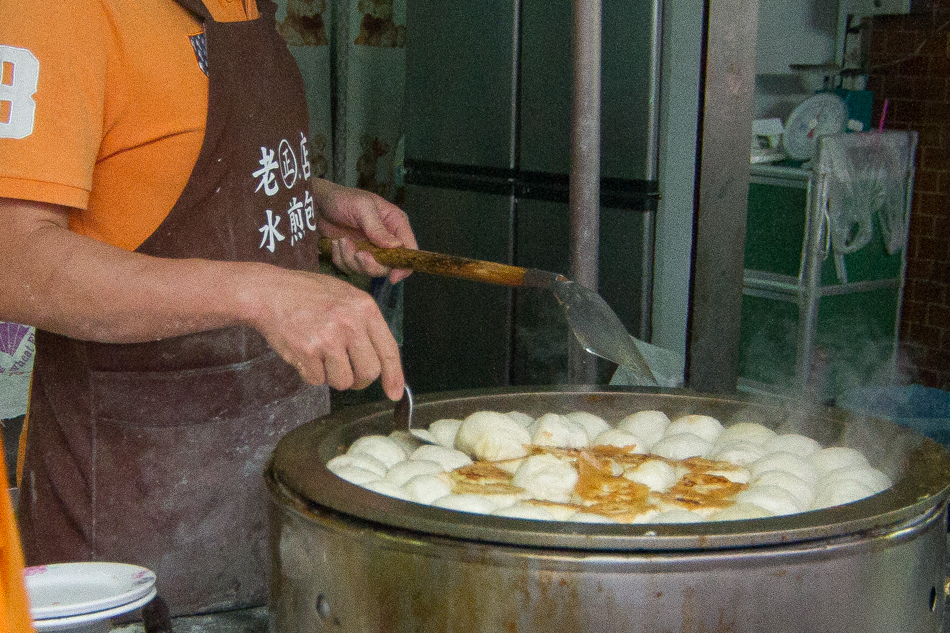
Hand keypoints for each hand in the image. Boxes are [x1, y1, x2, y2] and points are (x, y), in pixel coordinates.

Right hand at [244, 264, 403, 399]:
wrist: (269, 292)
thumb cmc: (308, 294)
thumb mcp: (346, 297)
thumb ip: (365, 324)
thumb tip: (382, 361)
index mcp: (365, 308)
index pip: (388, 350)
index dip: (394, 376)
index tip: (394, 393)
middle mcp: (350, 323)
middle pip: (369, 372)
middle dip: (359, 380)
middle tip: (347, 372)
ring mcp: (328, 338)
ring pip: (343, 381)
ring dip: (333, 376)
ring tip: (321, 356)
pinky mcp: (307, 351)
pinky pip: (318, 380)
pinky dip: (311, 374)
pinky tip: (305, 354)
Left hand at [313, 179, 417, 282]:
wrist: (317, 203)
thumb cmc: (342, 199)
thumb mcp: (362, 208)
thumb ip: (378, 228)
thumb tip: (395, 246)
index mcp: (395, 224)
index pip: (409, 250)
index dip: (404, 266)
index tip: (393, 276)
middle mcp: (386, 239)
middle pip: (388, 266)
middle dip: (370, 264)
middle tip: (358, 254)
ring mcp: (370, 249)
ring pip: (367, 270)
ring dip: (351, 258)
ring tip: (341, 240)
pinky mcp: (354, 255)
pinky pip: (350, 268)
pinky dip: (341, 258)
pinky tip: (336, 243)